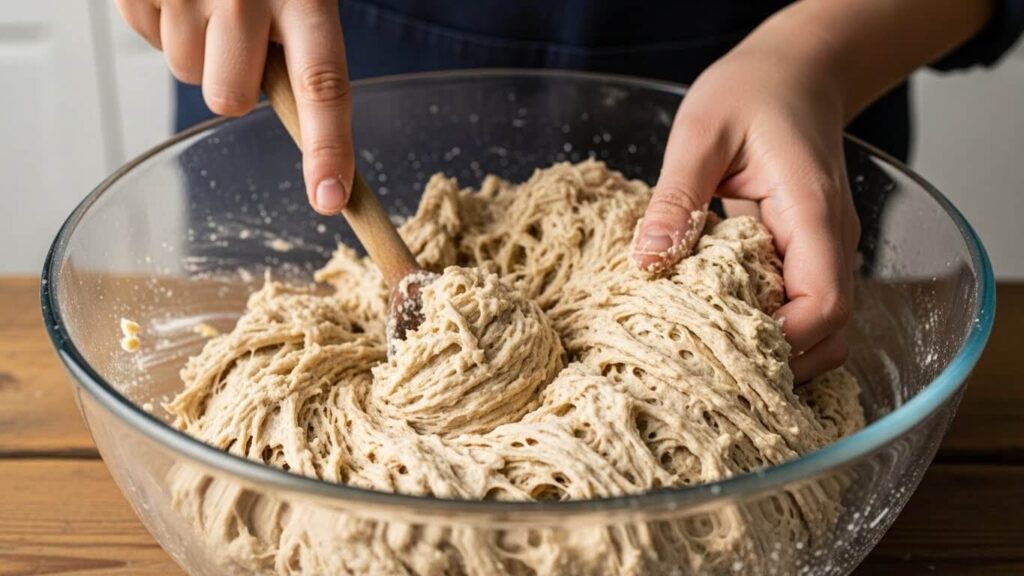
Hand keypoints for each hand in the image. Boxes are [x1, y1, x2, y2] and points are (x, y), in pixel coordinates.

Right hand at [116, 0, 353, 214]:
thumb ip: (304, 40)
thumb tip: (307, 116)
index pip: (322, 84)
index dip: (327, 147)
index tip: (329, 199)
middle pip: (230, 99)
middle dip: (234, 83)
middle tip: (240, 37)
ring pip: (186, 72)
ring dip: (198, 45)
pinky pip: (148, 37)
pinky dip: (163, 18)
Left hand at [632, 38, 859, 381]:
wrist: (794, 70)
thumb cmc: (751, 90)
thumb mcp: (700, 133)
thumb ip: (676, 198)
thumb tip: (647, 263)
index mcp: (811, 212)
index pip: (825, 302)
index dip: (785, 341)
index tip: (725, 349)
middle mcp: (829, 240)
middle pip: (831, 332)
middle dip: (781, 362)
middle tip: (710, 369)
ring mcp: (822, 250)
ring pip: (821, 328)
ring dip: (776, 350)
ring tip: (711, 354)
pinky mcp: (803, 252)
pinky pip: (798, 306)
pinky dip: (768, 326)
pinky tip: (719, 322)